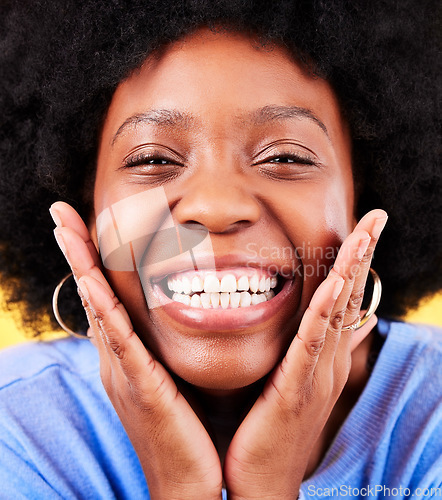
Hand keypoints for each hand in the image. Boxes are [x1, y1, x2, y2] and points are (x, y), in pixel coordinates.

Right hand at [50, 202, 222, 499]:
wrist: (188, 481)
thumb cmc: (185, 427)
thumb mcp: (170, 376)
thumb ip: (163, 346)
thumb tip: (172, 316)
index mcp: (127, 355)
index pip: (105, 297)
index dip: (91, 260)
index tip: (83, 224)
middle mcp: (117, 359)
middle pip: (93, 296)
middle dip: (77, 252)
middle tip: (61, 213)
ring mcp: (124, 372)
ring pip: (99, 310)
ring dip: (82, 267)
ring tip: (66, 230)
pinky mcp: (140, 388)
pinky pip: (120, 343)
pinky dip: (104, 310)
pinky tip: (91, 282)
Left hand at [223, 209, 387, 499]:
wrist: (261, 480)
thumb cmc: (269, 428)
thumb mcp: (290, 380)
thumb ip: (306, 349)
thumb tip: (319, 322)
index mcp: (322, 357)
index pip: (343, 300)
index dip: (355, 263)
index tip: (364, 228)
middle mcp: (327, 362)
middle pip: (349, 299)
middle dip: (362, 255)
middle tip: (376, 217)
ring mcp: (317, 375)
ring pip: (337, 314)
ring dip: (351, 272)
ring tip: (364, 234)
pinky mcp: (297, 388)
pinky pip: (312, 344)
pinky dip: (325, 313)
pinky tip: (335, 285)